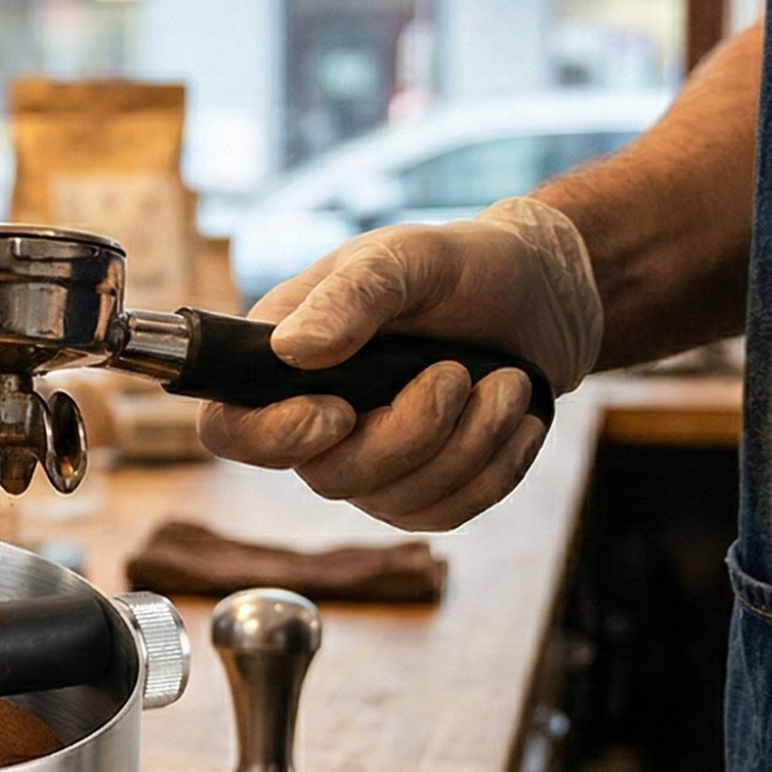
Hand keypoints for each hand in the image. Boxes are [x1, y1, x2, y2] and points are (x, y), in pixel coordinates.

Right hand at [197, 198, 600, 529]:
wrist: (540, 298)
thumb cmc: (460, 267)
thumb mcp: (407, 258)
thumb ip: (350, 296)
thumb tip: (289, 350)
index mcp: (281, 359)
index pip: (231, 429)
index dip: (272, 437)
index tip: (339, 412)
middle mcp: (313, 421)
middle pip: (326, 476)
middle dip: (407, 433)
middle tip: (455, 372)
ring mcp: (367, 462)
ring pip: (392, 501)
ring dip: (466, 444)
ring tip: (506, 382)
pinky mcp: (420, 490)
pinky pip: (444, 512)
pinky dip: (494, 469)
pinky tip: (517, 420)